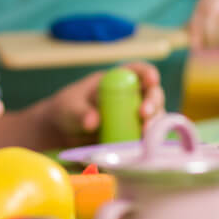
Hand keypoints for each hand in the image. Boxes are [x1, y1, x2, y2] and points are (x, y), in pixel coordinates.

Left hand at [46, 61, 164, 144]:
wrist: (63, 134)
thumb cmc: (67, 110)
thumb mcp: (69, 108)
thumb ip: (80, 113)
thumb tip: (93, 121)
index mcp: (116, 80)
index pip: (137, 71)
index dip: (147, 73)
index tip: (151, 80)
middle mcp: (131, 96)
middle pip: (152, 95)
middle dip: (153, 102)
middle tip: (144, 114)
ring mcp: (135, 117)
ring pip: (155, 117)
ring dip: (154, 124)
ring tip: (144, 133)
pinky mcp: (135, 136)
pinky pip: (148, 137)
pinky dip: (149, 142)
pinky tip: (143, 147)